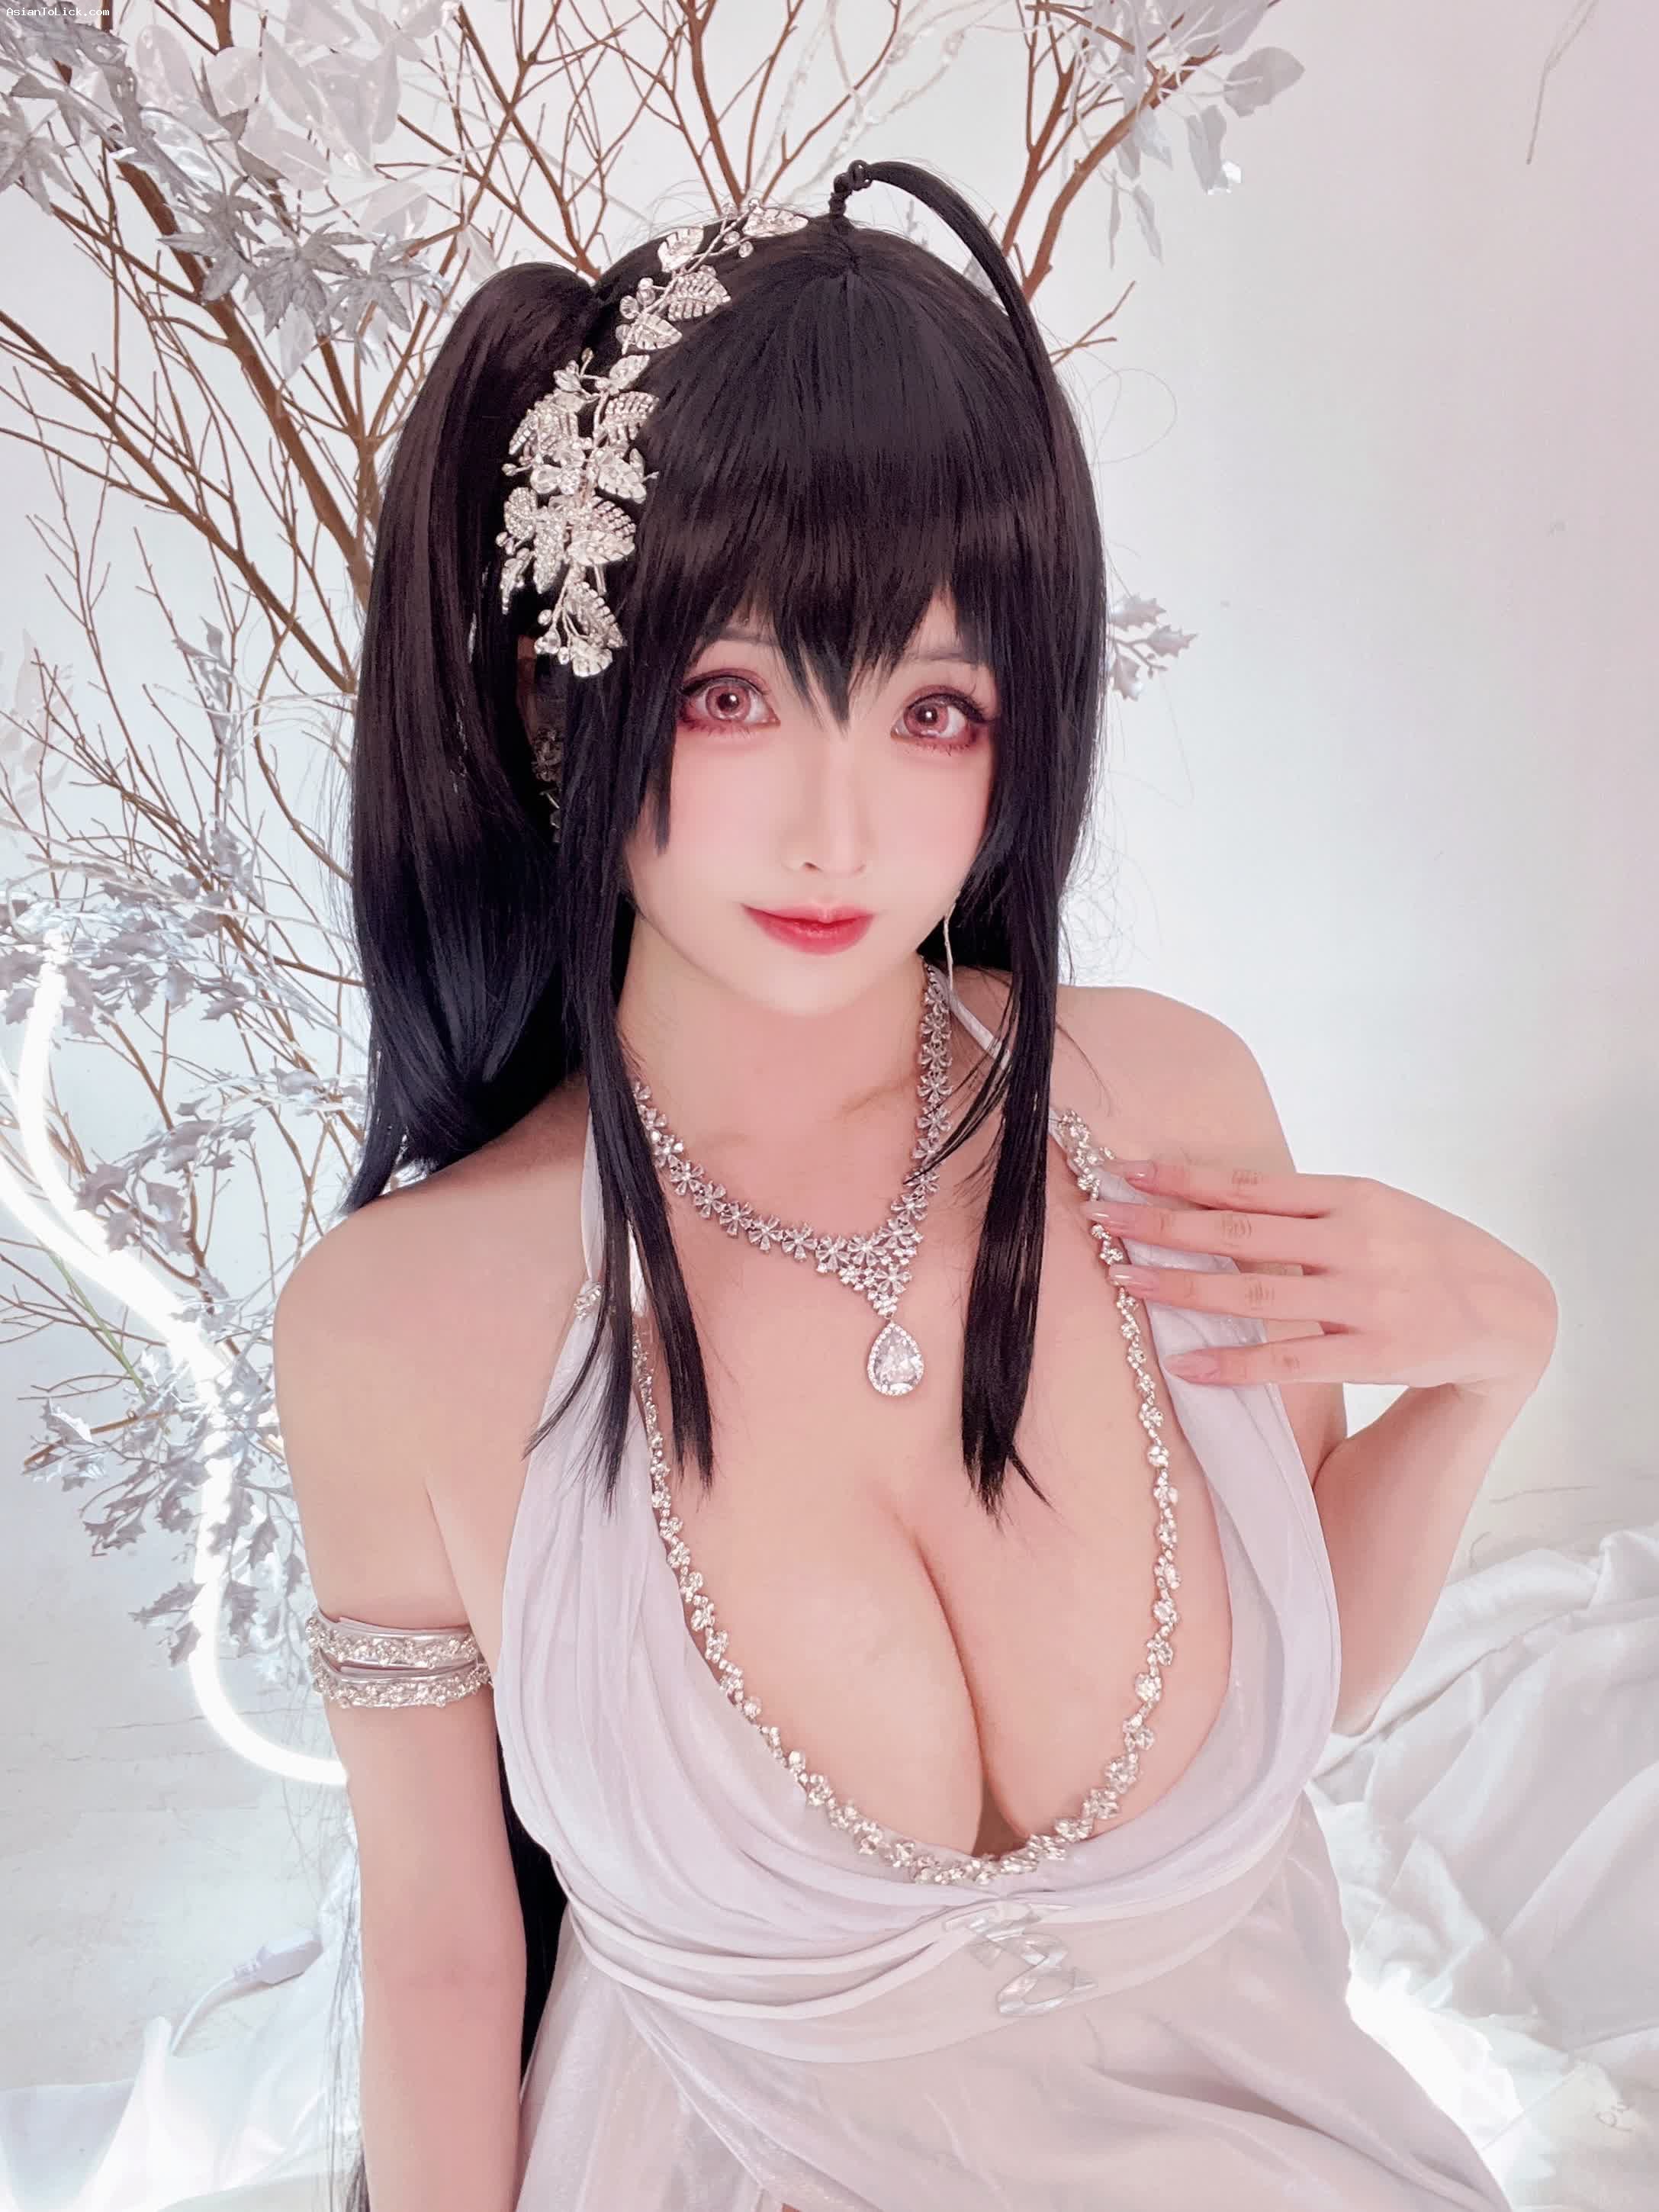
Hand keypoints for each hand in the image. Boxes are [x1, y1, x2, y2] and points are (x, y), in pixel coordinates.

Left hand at [1085, 1159, 1557, 1400]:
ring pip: (1253, 1292)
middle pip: (1238, 1230)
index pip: (1249, 1184)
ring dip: (1181, 1287)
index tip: (1125, 1171)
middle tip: (1098, 1221)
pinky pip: (1288, 1359)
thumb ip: (1306, 1208)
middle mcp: (1353, 1241)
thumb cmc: (1425, 1252)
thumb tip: (1219, 1202)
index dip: (1183, 1177)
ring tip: (1124, 1282)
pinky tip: (1185, 1365)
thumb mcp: (1375, 1209)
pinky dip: (1233, 1362)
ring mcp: (1363, 1298)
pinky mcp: (1372, 1352)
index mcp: (1349, 1195)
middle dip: (1161, 1225)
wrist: (1511, 1310)